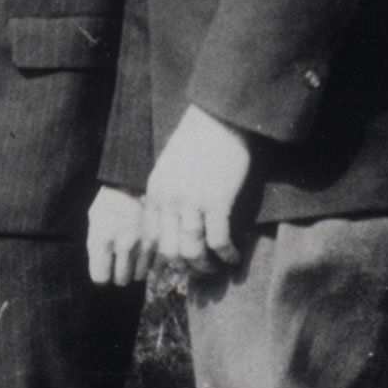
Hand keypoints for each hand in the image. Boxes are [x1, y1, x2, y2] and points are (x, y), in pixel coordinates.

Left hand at [87, 185, 145, 286]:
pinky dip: (148, 261)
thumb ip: (95, 249)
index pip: (101, 279)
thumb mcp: (94, 221)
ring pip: (138, 275)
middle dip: (117, 272)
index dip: (101, 275)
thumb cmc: (109, 202)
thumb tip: (100, 275)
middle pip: (121, 280)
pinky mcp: (159, 240)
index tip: (102, 269)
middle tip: (117, 259)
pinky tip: (142, 249)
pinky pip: (154, 265)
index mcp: (103, 239)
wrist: (135, 181)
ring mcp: (144, 243)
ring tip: (130, 252)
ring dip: (134, 268)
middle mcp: (125, 244)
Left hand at [141, 105, 249, 275]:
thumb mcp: (172, 165)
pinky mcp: (217, 201)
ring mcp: (192, 201)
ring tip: (219, 267)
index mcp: (156, 191)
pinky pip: (218, 241)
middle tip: (201, 272)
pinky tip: (234, 257)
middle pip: (171, 251)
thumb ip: (170, 192)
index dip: (166, 258)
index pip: (152, 238)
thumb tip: (177, 222)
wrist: (221, 116)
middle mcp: (169, 199)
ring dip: (207, 266)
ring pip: (193, 251)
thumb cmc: (200, 138)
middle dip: (187, 268)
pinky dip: (227, 255)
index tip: (180, 265)